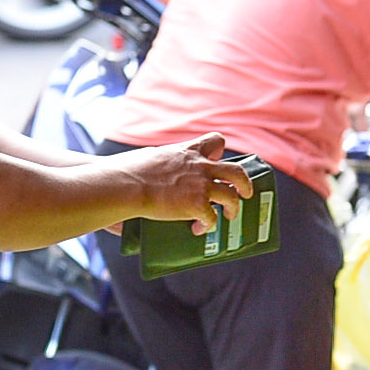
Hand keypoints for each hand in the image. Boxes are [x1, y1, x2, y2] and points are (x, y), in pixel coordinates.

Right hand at [115, 132, 251, 234]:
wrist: (124, 185)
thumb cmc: (125, 172)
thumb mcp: (149, 157)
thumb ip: (158, 163)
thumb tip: (144, 169)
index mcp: (187, 152)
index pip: (215, 141)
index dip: (219, 151)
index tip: (217, 160)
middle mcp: (199, 166)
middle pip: (236, 171)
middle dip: (244, 183)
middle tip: (245, 192)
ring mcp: (201, 185)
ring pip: (232, 196)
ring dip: (233, 207)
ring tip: (230, 216)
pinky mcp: (197, 205)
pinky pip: (213, 218)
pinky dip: (208, 225)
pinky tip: (199, 229)